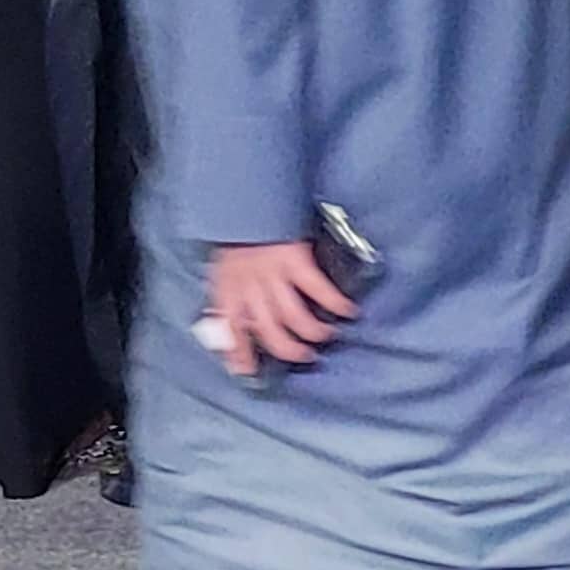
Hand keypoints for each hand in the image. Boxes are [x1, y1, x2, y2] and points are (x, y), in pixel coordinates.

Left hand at [199, 237, 358, 376]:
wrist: (248, 199)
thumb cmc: (237, 234)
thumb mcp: (222, 265)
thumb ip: (230, 291)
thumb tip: (232, 318)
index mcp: (227, 289)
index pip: (231, 330)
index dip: (238, 353)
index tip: (248, 371)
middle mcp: (249, 287)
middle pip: (269, 330)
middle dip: (288, 349)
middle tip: (304, 356)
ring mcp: (273, 275)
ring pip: (293, 317)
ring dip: (312, 332)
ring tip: (326, 336)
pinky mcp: (296, 261)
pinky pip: (318, 289)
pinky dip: (334, 302)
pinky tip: (346, 310)